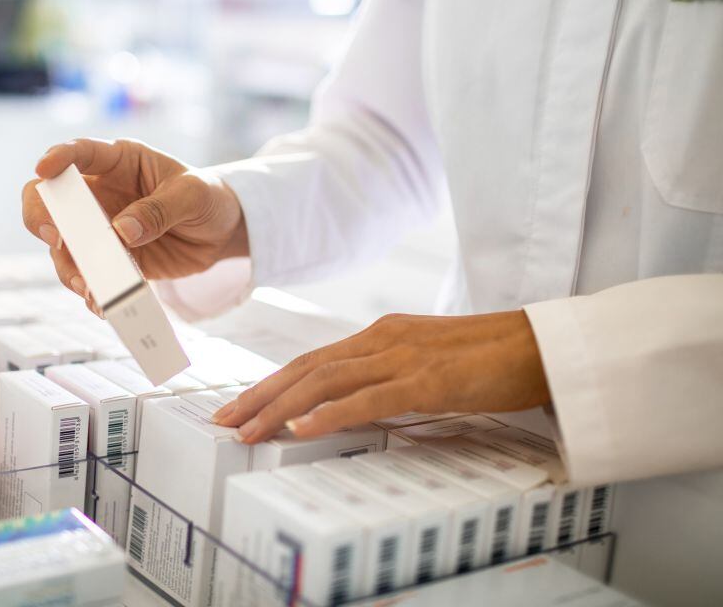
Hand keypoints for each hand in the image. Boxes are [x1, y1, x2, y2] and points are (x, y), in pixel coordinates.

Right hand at [23, 138, 247, 302]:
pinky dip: (93, 292)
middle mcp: (99, 193)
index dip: (57, 157)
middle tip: (55, 238)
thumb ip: (159, 209)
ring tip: (89, 288)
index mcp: (118, 161)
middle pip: (50, 200)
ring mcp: (99, 229)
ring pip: (64, 248)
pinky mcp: (110, 260)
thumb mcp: (193, 195)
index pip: (80, 153)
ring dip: (70, 268)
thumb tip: (121, 232)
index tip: (44, 168)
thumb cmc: (206, 197)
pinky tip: (103, 304)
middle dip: (41, 217)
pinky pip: (90, 276)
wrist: (222, 231)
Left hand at [212, 310, 551, 442]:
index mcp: (381, 335)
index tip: (241, 405)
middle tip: (225, 422)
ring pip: (325, 381)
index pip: (312, 360)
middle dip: (260, 395)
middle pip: (306, 368)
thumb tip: (355, 406)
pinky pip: (368, 398)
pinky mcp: (427, 379)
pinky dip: (330, 414)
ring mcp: (403, 356)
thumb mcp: (427, 364)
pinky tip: (301, 429)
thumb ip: (389, 378)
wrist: (543, 346)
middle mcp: (382, 339)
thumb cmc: (489, 358)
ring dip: (280, 408)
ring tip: (248, 431)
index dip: (272, 383)